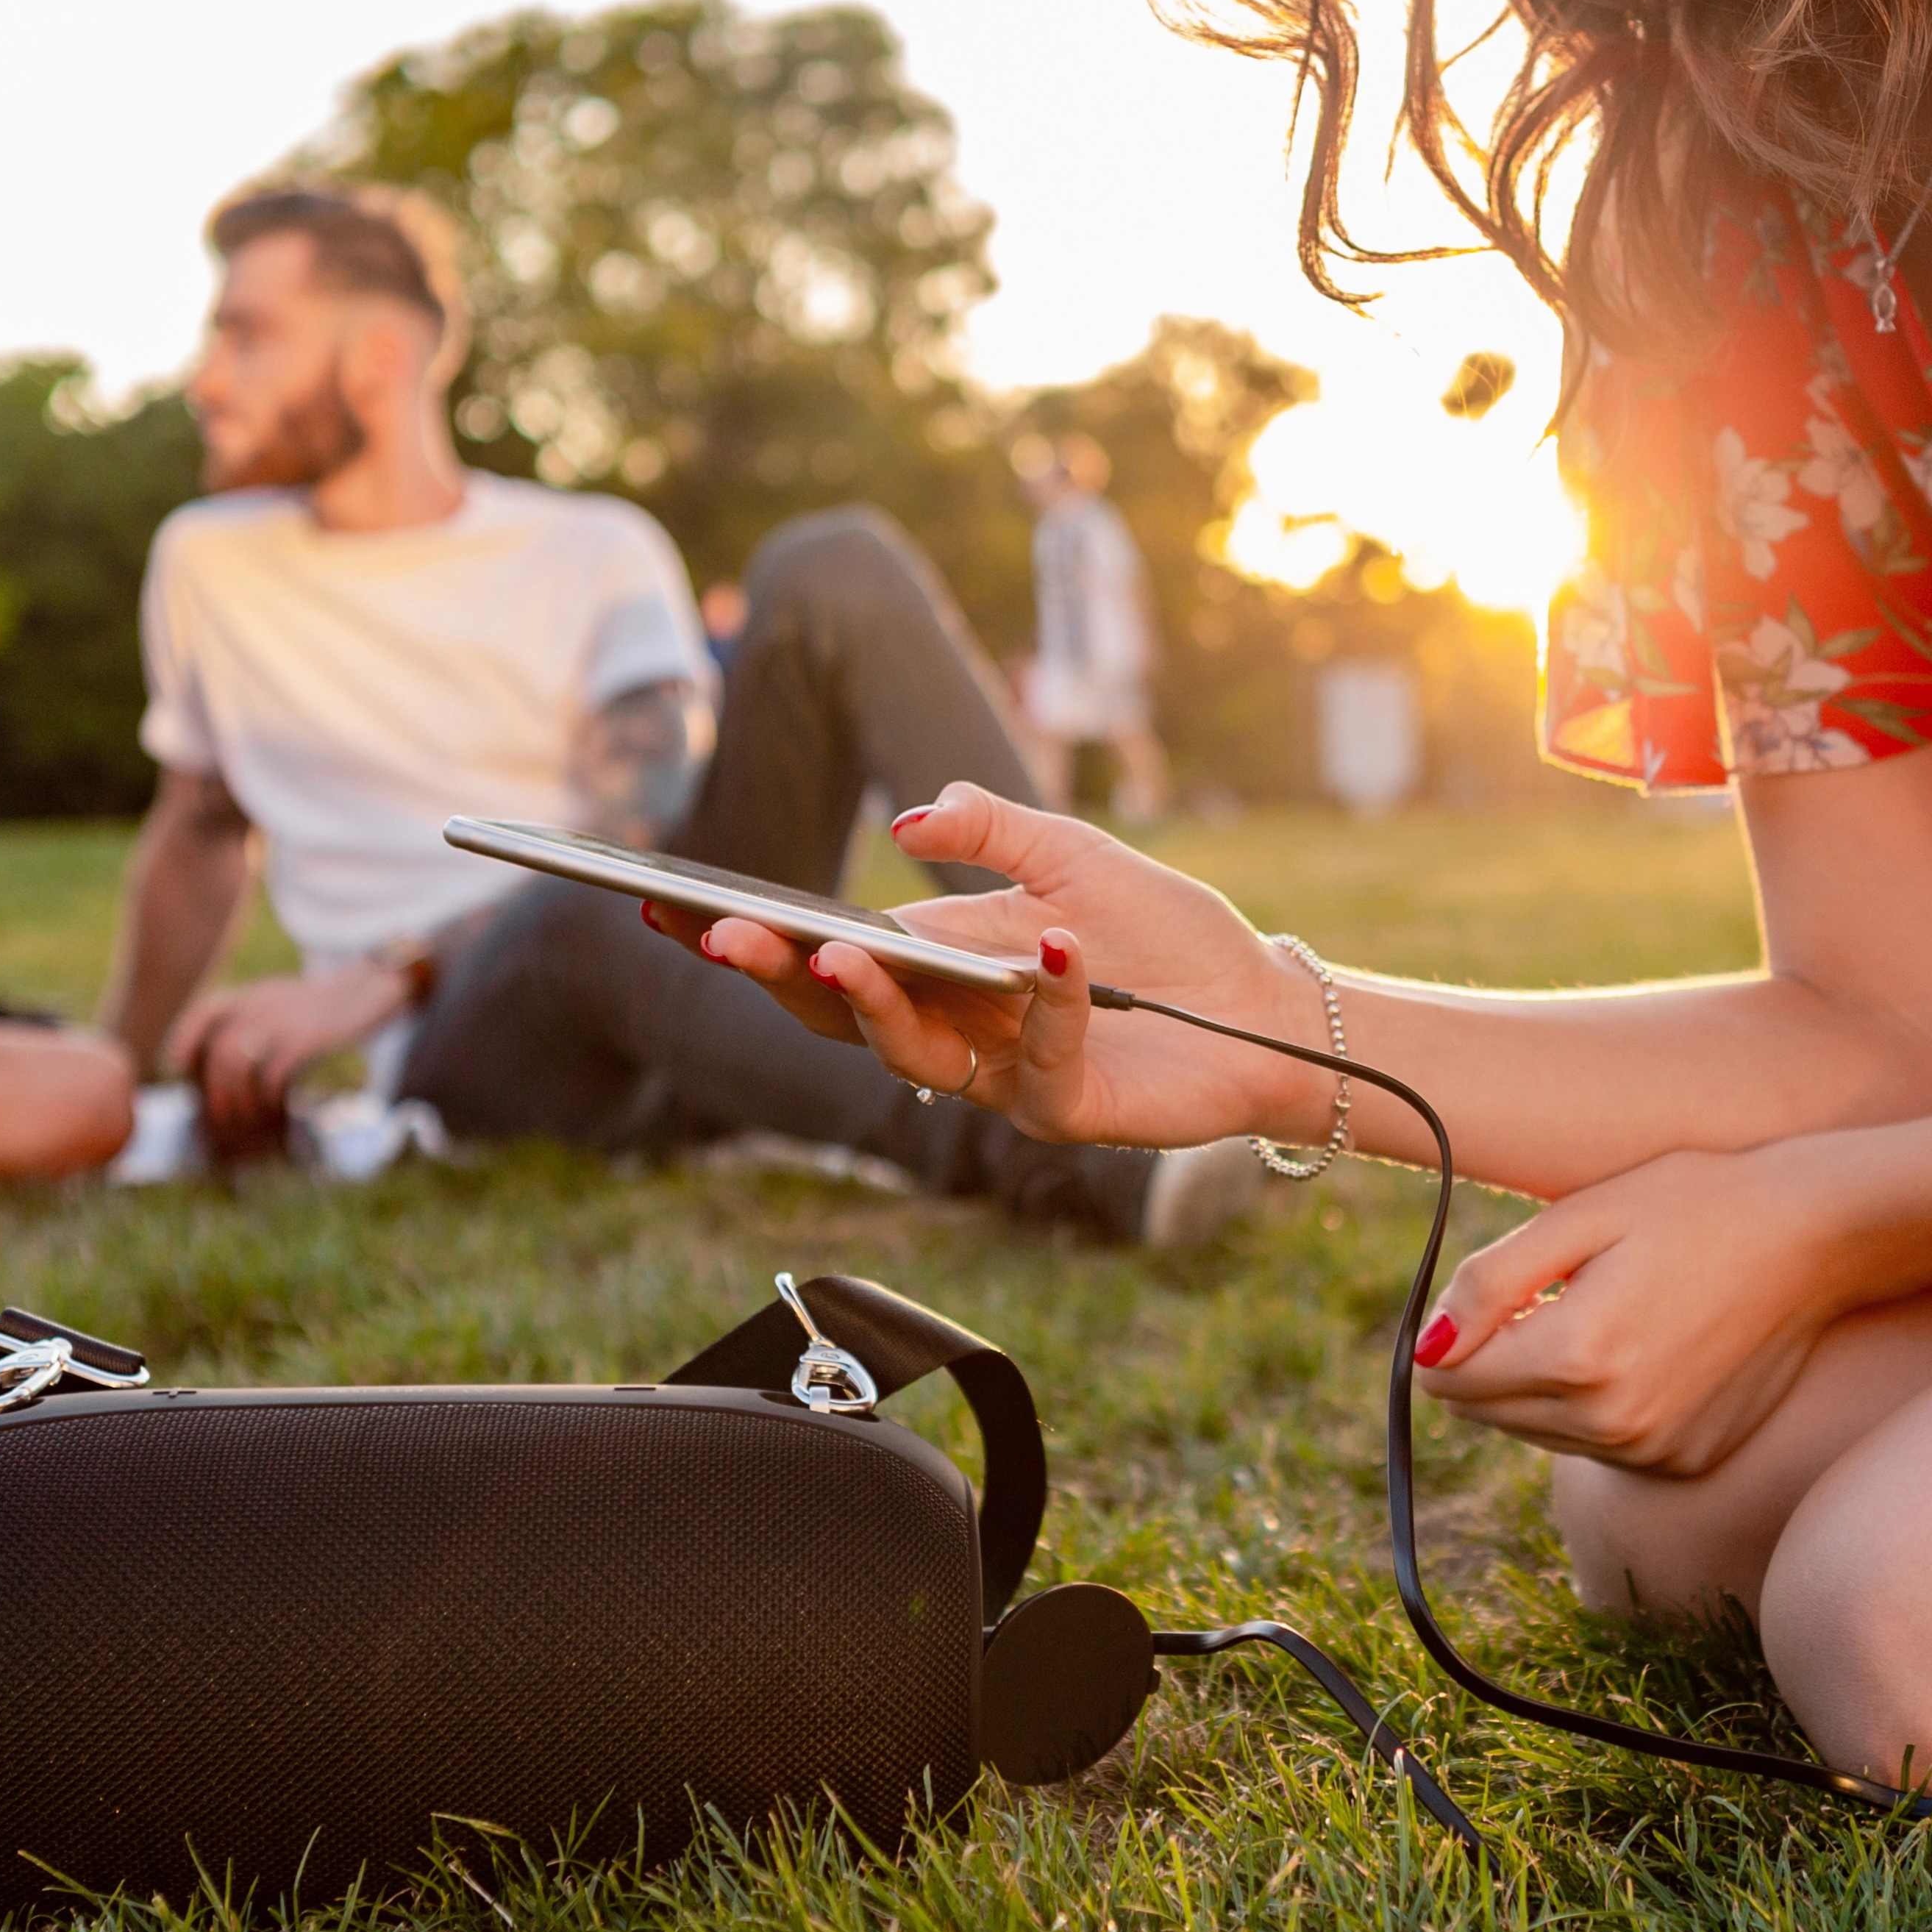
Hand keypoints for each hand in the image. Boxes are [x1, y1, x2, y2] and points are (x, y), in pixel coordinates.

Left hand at [168, 961, 411, 1140]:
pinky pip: (273, 1074)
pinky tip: (278, 1108)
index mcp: (254, 994)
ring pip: (237, 1062)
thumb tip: (227, 1057)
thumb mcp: (284, 1000)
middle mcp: (261, 1004)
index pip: (205, 1012)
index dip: (185, 1040)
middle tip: (221, 1113)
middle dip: (215, 1087)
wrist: (372, 990)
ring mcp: (283, 1021)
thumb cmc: (327, 1006)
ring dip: (237, 1096)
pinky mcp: (307, 1040)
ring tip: (247, 1116)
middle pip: (219, 1049)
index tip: (180, 1066)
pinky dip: (269, 1098)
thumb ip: (256, 1017)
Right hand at [649, 782, 1331, 1147]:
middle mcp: (952, 1025)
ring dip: (873, 1002)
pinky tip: (1053, 948)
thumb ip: (991, 827)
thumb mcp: (1071, 853)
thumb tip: (905, 821)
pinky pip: (1034, 1066)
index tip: (670, 903)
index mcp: (937, 964)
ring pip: (907, 1053)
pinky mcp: (1061, 1110)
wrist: (1260, 1004)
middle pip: (837, 1012)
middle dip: (780, 973)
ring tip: (848, 950)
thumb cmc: (1163, 932)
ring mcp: (998, 1076)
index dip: (752, 934)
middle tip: (728, 935)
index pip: (823, 954)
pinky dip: (1044, 1004)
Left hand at [1412, 1137, 1859, 1475]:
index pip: (1447, 1378)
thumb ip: (1489, 1284)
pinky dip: (1598, 1404)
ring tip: (1607, 1313)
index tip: (1495, 1290)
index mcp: (1577, 1356)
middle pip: (1487, 1414)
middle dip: (1495, 1358)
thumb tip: (1426, 1348)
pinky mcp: (1686, 1460)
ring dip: (1544, 1384)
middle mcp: (1612, 1421)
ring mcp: (1654, 1450)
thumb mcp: (1579, 1217)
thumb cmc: (1693, 1205)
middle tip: (1555, 1293)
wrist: (1818, 1235)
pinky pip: (1599, 1444)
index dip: (1452, 1331)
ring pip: (1538, 1433)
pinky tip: (1645, 1346)